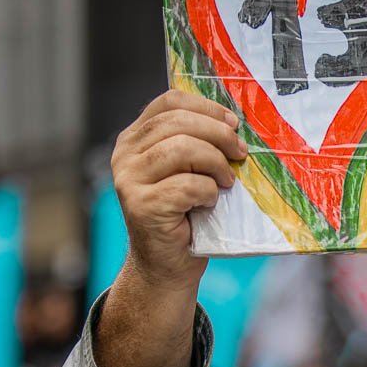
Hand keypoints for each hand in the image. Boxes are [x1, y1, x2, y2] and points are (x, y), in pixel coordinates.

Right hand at [111, 90, 244, 290]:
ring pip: (181, 149)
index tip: (233, 123)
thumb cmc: (186, 215)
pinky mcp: (141, 205)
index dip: (206, 107)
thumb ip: (198, 143)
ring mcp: (128, 180)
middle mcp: (125, 155)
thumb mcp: (190, 170)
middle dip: (219, 134)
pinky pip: (186, 185)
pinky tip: (209, 203)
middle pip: (178, 122)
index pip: (170, 102)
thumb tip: (235, 124)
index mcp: (136, 138)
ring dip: (215, 163)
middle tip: (241, 153)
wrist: (167, 265)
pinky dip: (208, 192)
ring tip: (227, 181)